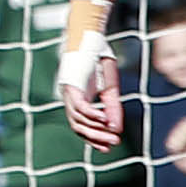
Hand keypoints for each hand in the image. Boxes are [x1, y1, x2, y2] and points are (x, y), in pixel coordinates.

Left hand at [59, 26, 127, 147]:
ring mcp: (69, 93)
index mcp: (79, 101)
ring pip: (77, 120)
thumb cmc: (99, 61)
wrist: (91, 39)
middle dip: (96, 138)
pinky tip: (104, 120)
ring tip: (113, 135)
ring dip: (96, 130)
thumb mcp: (110, 89)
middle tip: (113, 144)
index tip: (109, 147)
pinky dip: (92, 115)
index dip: (94, 138)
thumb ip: (112, 108)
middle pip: (78, 127)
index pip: (82, 125)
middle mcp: (71, 100)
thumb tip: (115, 129)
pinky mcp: (71, 86)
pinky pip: (81, 106)